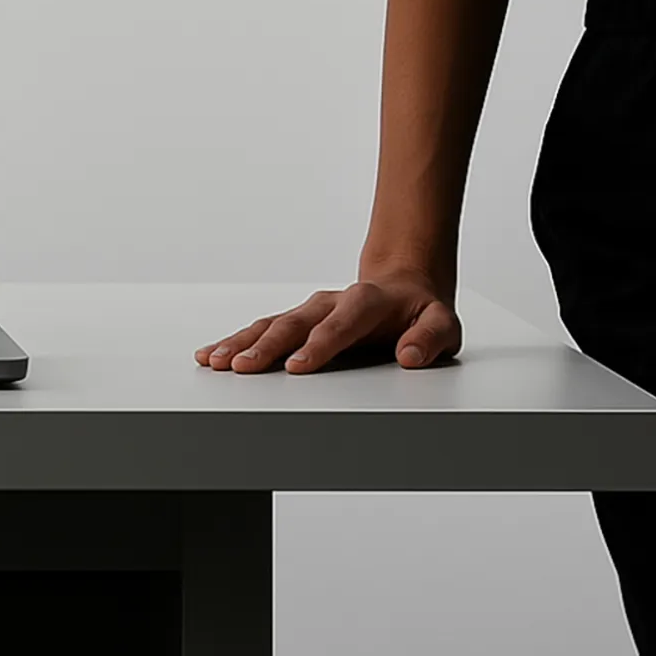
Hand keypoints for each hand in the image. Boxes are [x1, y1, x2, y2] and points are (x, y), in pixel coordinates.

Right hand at [194, 271, 459, 373]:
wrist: (403, 287)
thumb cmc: (420, 313)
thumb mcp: (442, 324)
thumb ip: (430, 338)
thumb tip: (410, 356)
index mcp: (367, 301)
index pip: (341, 323)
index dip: (318, 344)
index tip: (297, 367)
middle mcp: (331, 302)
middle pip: (294, 323)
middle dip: (266, 346)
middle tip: (243, 368)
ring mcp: (310, 310)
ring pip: (271, 324)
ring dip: (242, 343)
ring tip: (217, 362)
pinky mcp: (297, 321)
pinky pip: (262, 329)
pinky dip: (236, 341)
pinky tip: (212, 355)